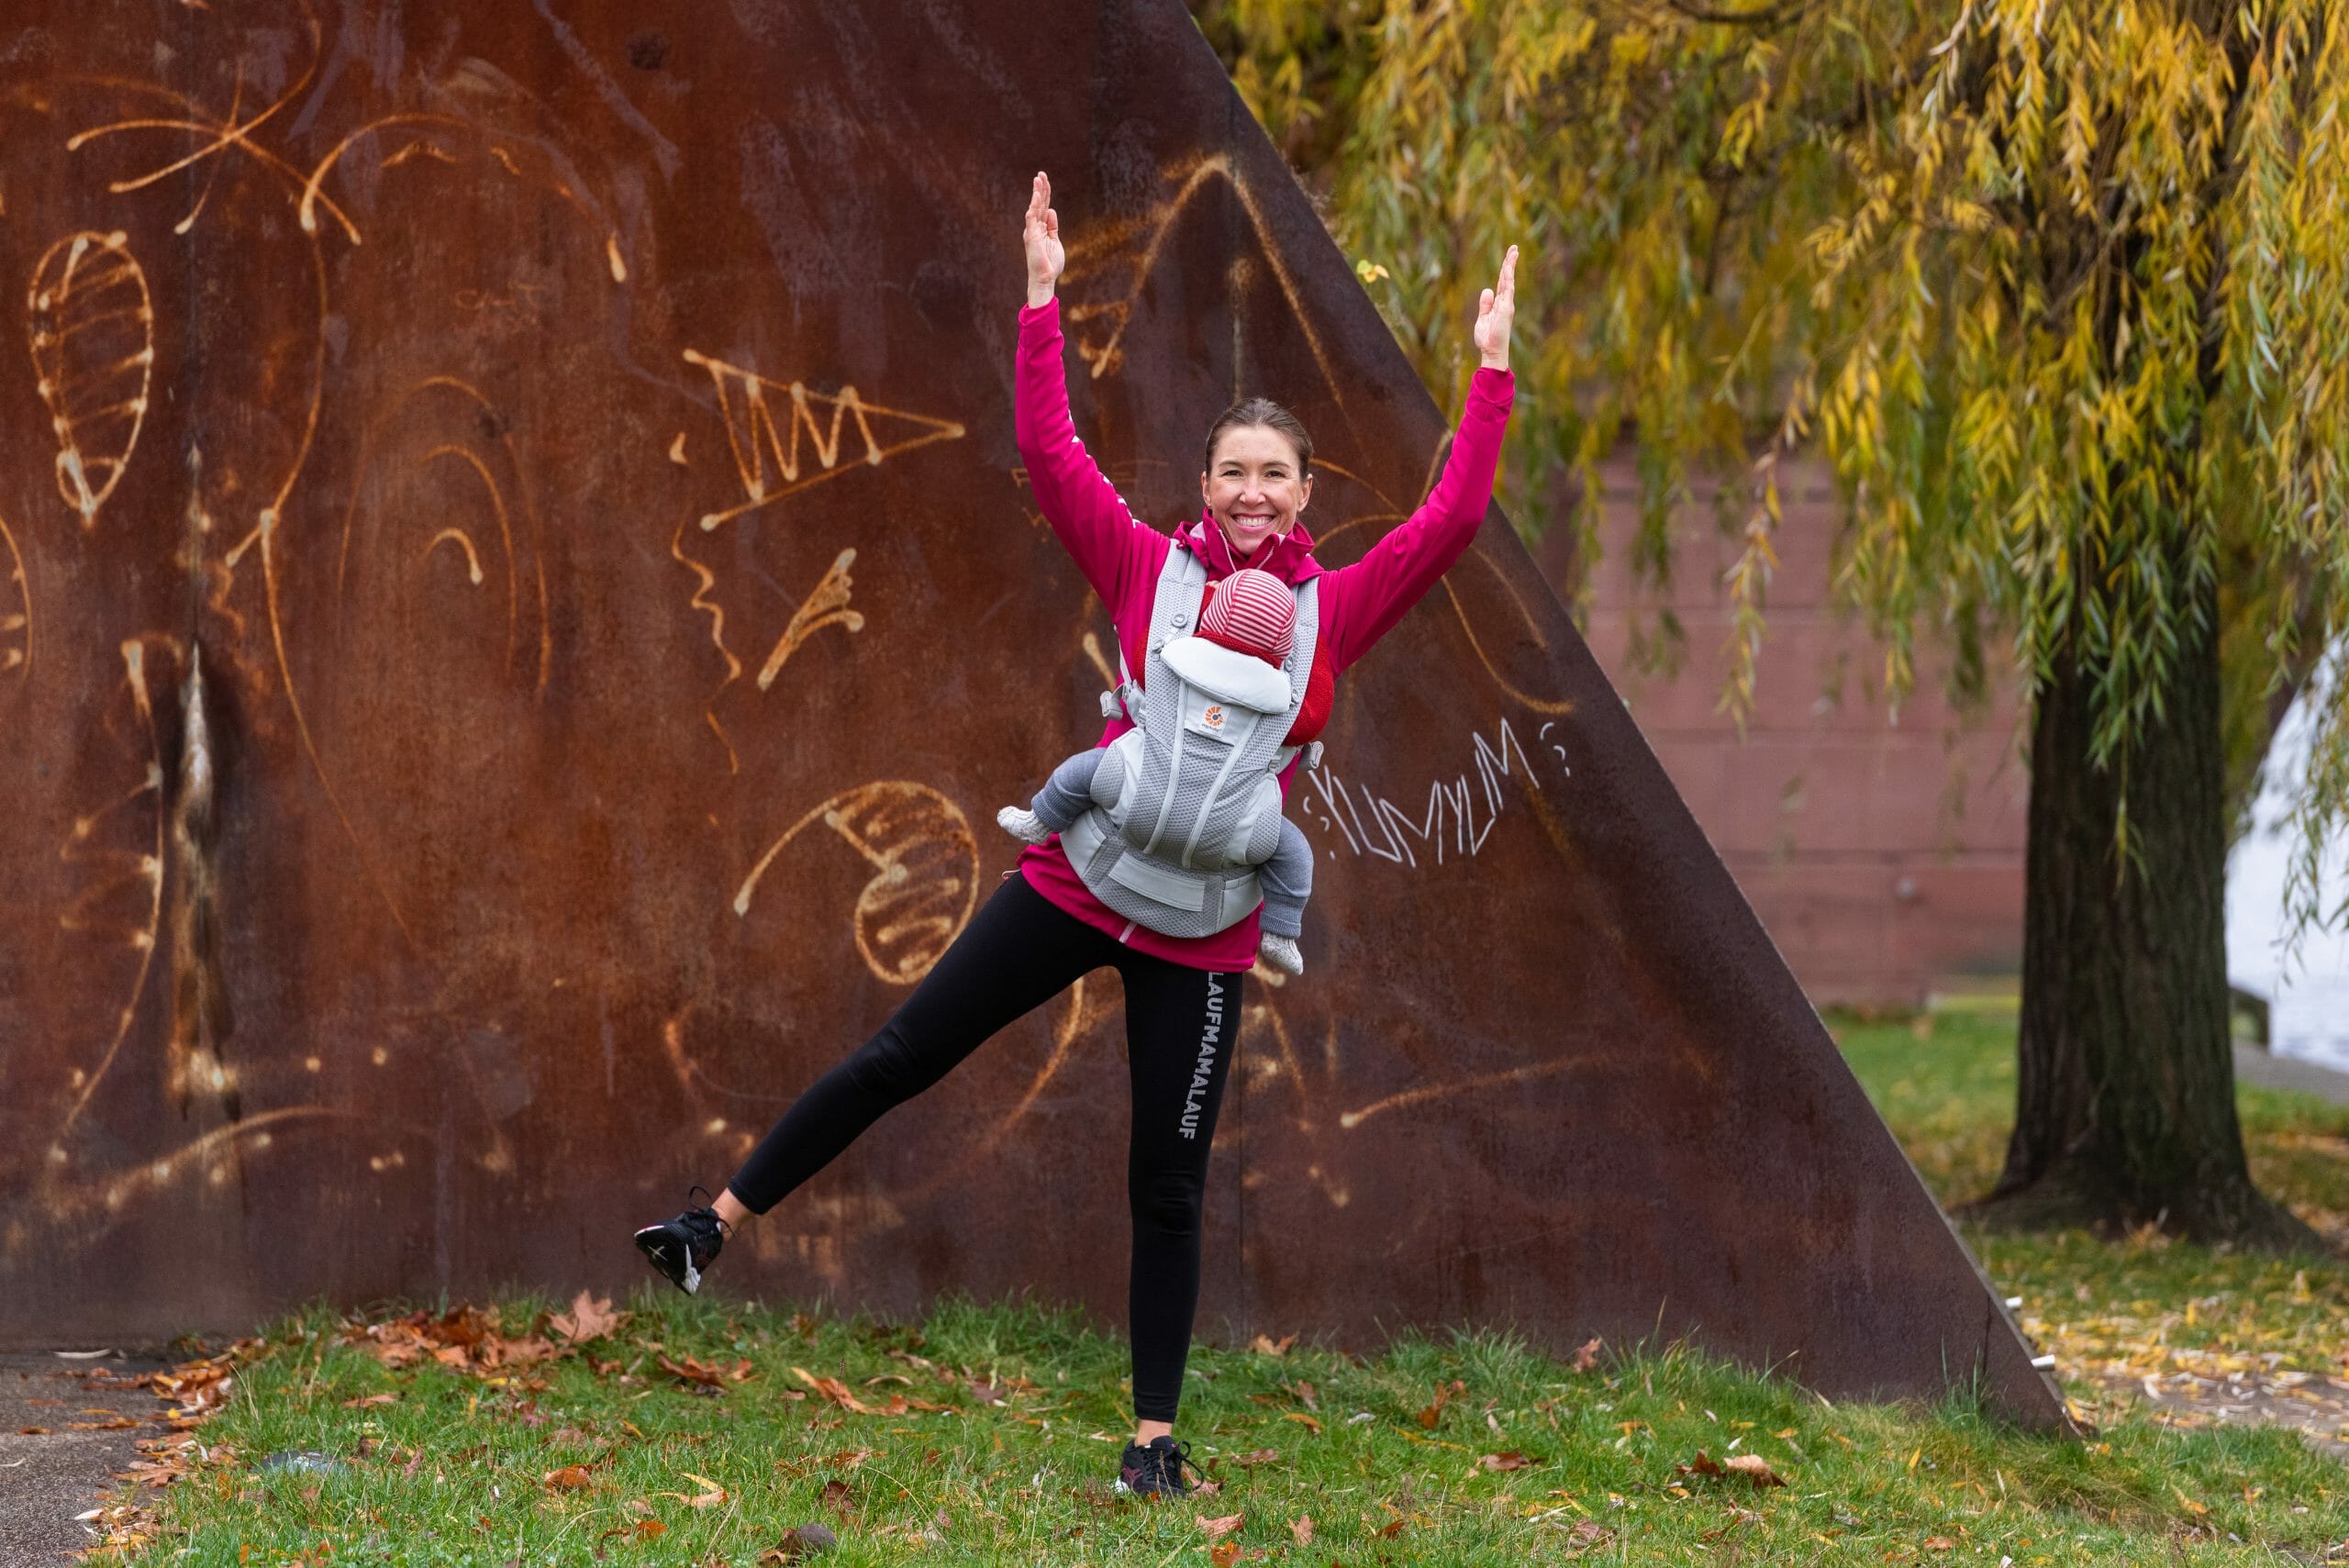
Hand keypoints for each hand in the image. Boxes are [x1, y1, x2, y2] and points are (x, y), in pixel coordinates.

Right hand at [1024, 171, 1064, 305]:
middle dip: (1040, 188)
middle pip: (1038, 204)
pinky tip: (1034, 200)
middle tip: (1040, 174)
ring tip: (1038, 181)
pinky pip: (1031, 221)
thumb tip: (1051, 210)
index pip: (1043, 206)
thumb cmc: (1050, 263)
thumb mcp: (1055, 241)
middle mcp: (1035, 227)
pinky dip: (1032, 211)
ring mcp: (1032, 232)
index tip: (1044, 179)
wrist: (1045, 279)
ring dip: (1036, 195)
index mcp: (1041, 227)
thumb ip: (1052, 226)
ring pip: (1034, 209)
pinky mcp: (1032, 238)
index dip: (1045, 192)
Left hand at [1473, 245, 1517, 368]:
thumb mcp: (1483, 318)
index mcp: (1499, 303)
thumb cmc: (1487, 338)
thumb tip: (1487, 290)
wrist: (1491, 351)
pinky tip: (1508, 270)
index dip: (1505, 269)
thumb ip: (1485, 304)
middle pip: (1508, 278)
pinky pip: (1508, 292)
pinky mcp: (1506, 310)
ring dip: (1510, 267)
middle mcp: (1505, 302)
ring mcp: (1507, 305)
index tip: (1509, 256)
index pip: (1503, 282)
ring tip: (1513, 253)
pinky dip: (1508, 280)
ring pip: (1509, 281)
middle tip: (1514, 247)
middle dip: (1510, 262)